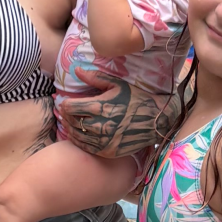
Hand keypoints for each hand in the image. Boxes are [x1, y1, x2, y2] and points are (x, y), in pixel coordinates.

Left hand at [59, 68, 181, 157]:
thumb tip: (77, 70)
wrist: (157, 120)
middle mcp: (100, 125)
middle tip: (66, 113)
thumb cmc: (136, 99)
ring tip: (71, 123)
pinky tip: (80, 135)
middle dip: (66, 116)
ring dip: (71, 129)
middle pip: (71, 122)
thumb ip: (95, 77)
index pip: (70, 107)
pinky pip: (86, 148)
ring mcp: (104, 141)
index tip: (66, 102)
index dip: (65, 104)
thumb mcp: (117, 84)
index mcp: (100, 106)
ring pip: (76, 136)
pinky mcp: (108, 151)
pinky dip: (79, 141)